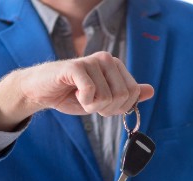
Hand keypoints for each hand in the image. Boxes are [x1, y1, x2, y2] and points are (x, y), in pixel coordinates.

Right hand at [0, 51, 154, 130]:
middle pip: (122, 96)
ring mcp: (91, 61)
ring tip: (80, 96)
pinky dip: (84, 101)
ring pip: (107, 97)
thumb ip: (127, 94)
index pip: (133, 93)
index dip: (119, 107)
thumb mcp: (104, 97)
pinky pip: (91, 92)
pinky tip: (74, 93)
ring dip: (92, 106)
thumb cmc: (72, 94)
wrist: (41, 91)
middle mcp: (106, 59)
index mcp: (116, 65)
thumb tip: (151, 90)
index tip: (103, 104)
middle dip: (106, 108)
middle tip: (90, 101)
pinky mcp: (75, 67)